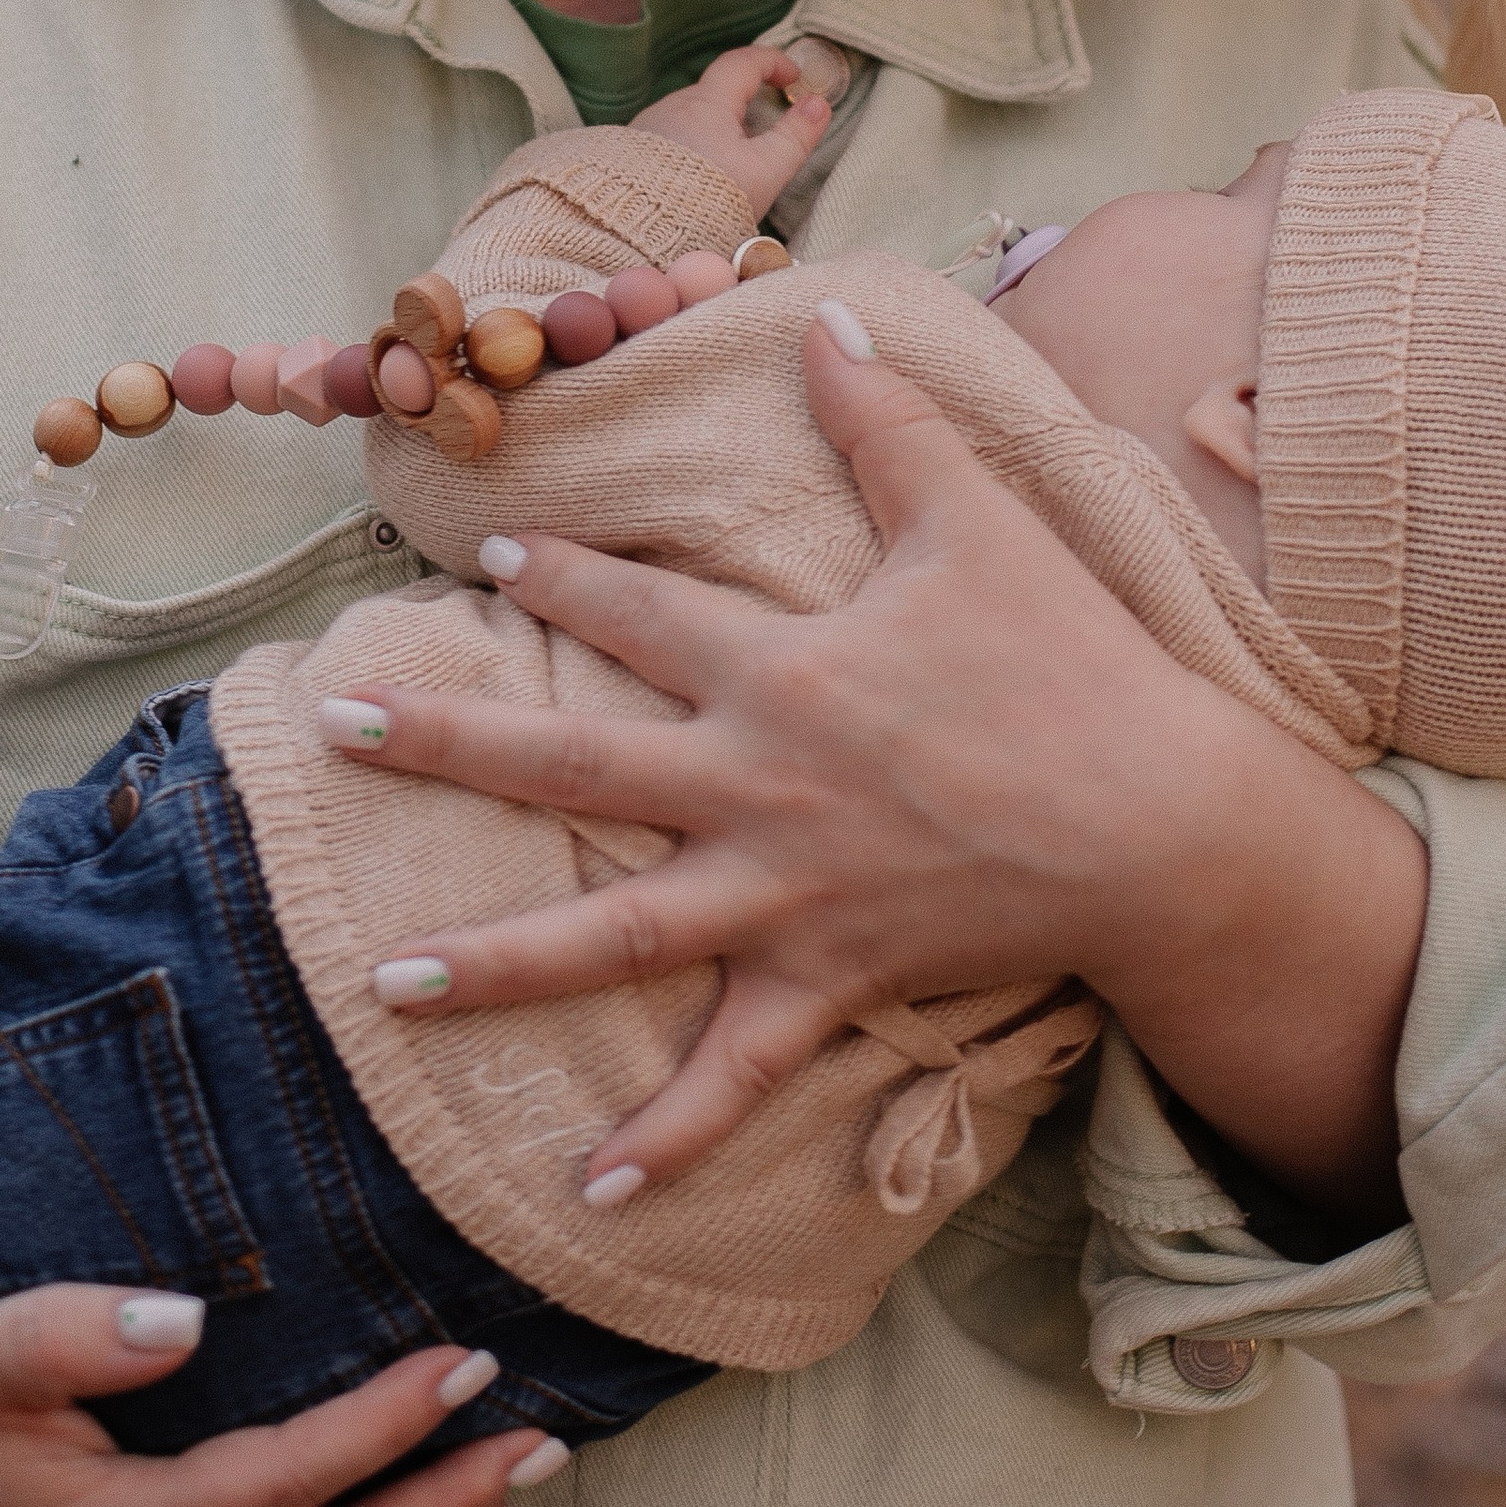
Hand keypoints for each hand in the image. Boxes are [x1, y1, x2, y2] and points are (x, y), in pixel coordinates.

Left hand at [341, 314, 1428, 1228]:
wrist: (1159, 819)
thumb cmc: (1069, 662)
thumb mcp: (975, 519)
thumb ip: (885, 418)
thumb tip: (825, 310)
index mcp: (782, 669)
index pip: (640, 613)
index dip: (561, 577)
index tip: (489, 551)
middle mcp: (757, 784)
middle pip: (575, 770)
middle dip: (450, 748)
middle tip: (345, 732)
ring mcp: (785, 894)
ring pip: (616, 939)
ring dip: (499, 966)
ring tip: (388, 988)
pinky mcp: (829, 979)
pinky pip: (735, 1075)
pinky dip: (667, 1140)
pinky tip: (589, 1196)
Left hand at [629, 43, 829, 214]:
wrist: (641, 231)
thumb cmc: (707, 199)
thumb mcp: (765, 170)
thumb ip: (796, 135)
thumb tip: (819, 104)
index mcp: (707, 103)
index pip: (742, 63)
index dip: (772, 62)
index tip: (794, 76)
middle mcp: (672, 107)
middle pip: (715, 91)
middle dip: (743, 100)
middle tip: (767, 126)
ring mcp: (647, 130)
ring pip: (690, 116)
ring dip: (715, 127)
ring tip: (732, 161)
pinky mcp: (631, 154)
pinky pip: (669, 138)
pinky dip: (691, 146)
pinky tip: (698, 177)